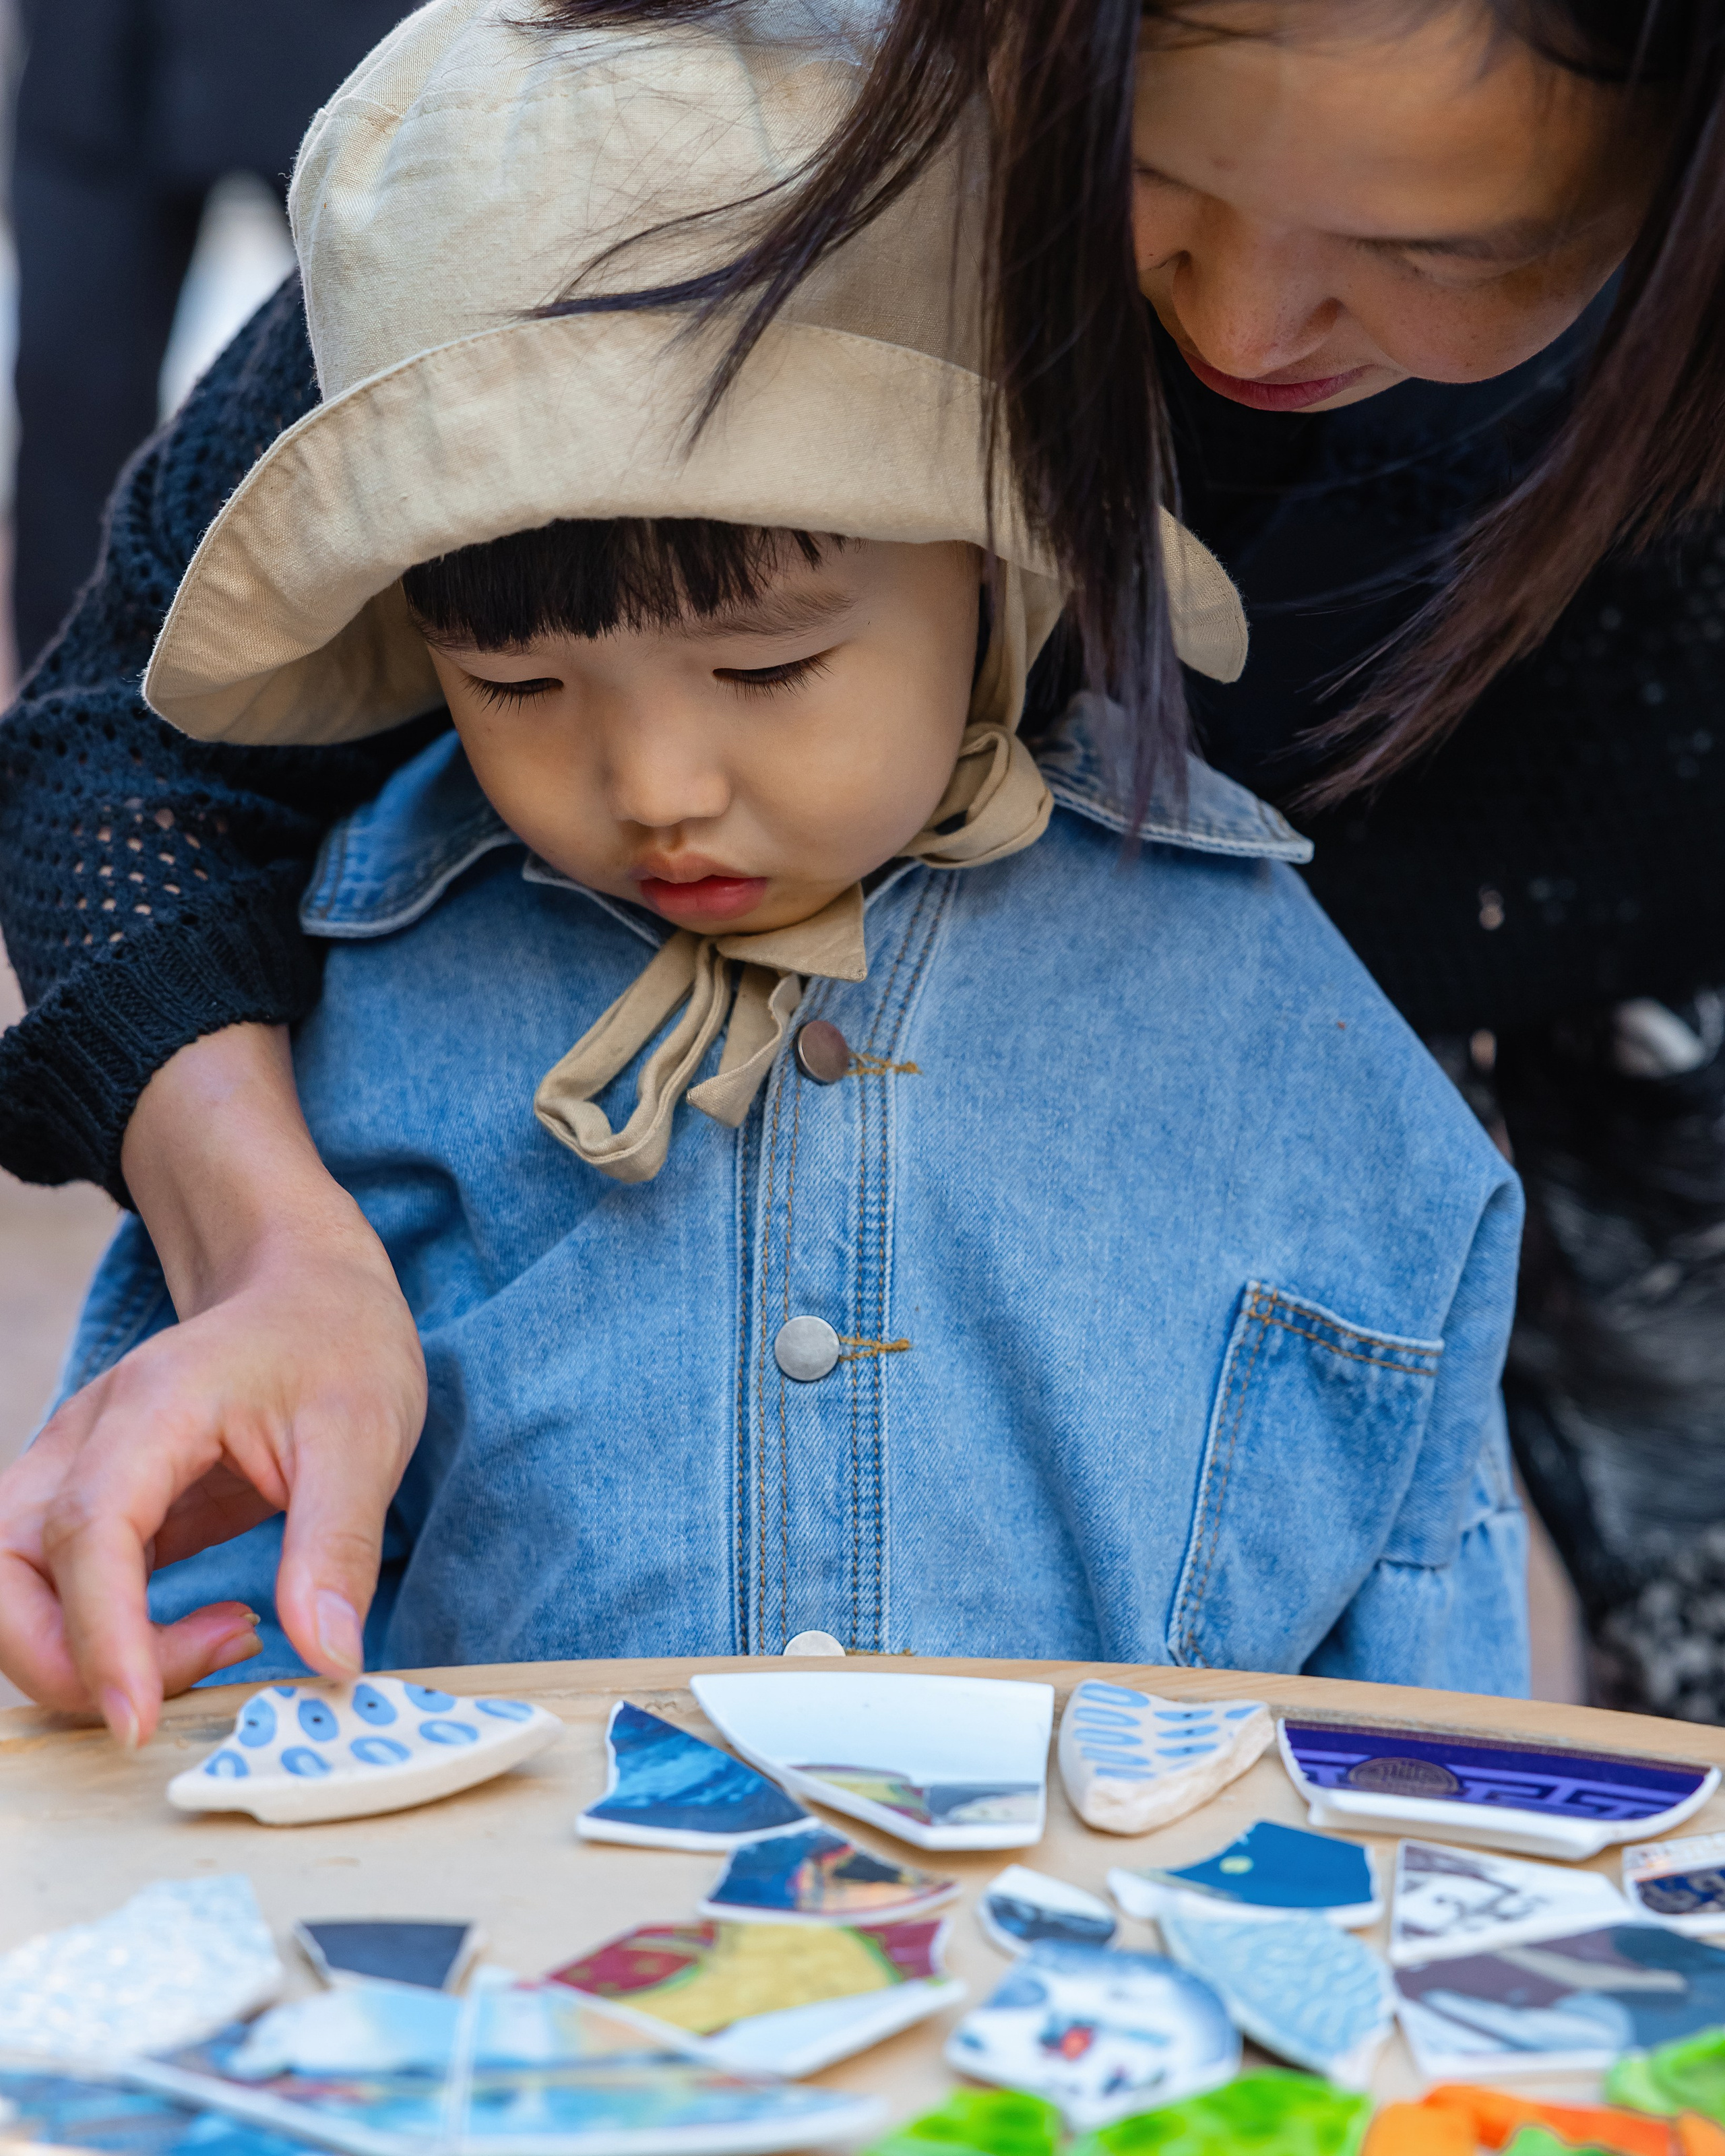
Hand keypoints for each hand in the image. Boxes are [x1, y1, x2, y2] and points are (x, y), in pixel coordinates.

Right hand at [0, 1024, 425, 1742]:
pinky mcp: (98, 1510)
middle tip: (206, 1665)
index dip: (99, 1638)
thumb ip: (339, 1547)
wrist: (309, 1287)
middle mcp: (87, 1442)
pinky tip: (208, 1632)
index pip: (86, 1534)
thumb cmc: (336, 1342)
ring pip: (10, 1593)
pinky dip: (106, 1641)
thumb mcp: (366, 1435)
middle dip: (69, 1660)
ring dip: (82, 1655)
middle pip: (4, 1574)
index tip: (140, 1719)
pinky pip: (58, 1595)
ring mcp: (79, 1475)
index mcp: (151, 1409)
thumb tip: (328, 1659)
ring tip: (219, 1640)